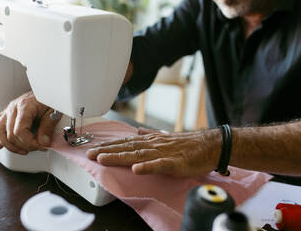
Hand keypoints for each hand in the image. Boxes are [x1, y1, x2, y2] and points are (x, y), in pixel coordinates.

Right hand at [0, 91, 61, 154]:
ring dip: (11, 146)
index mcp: (25, 106)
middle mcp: (13, 108)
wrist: (46, 89)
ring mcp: (8, 110)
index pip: (20, 131)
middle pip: (10, 135)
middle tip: (38, 147)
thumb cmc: (49, 98)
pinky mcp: (6, 113)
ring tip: (24, 150)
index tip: (41, 145)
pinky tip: (0, 145)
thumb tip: (43, 142)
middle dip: (25, 146)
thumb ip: (48, 126)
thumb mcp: (53, 111)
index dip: (30, 143)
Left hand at [87, 128, 220, 176]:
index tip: (94, 149)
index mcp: (152, 141)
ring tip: (103, 159)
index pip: (127, 143)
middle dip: (107, 150)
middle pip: (128, 147)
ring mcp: (165, 153)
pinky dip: (148, 166)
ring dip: (120, 157)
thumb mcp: (166, 137)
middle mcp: (155, 145)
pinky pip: (160, 165)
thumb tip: (136, 132)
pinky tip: (136, 169)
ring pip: (138, 155)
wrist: (211, 145)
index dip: (110, 146)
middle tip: (89, 154)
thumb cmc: (189, 144)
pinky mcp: (176, 163)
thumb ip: (150, 136)